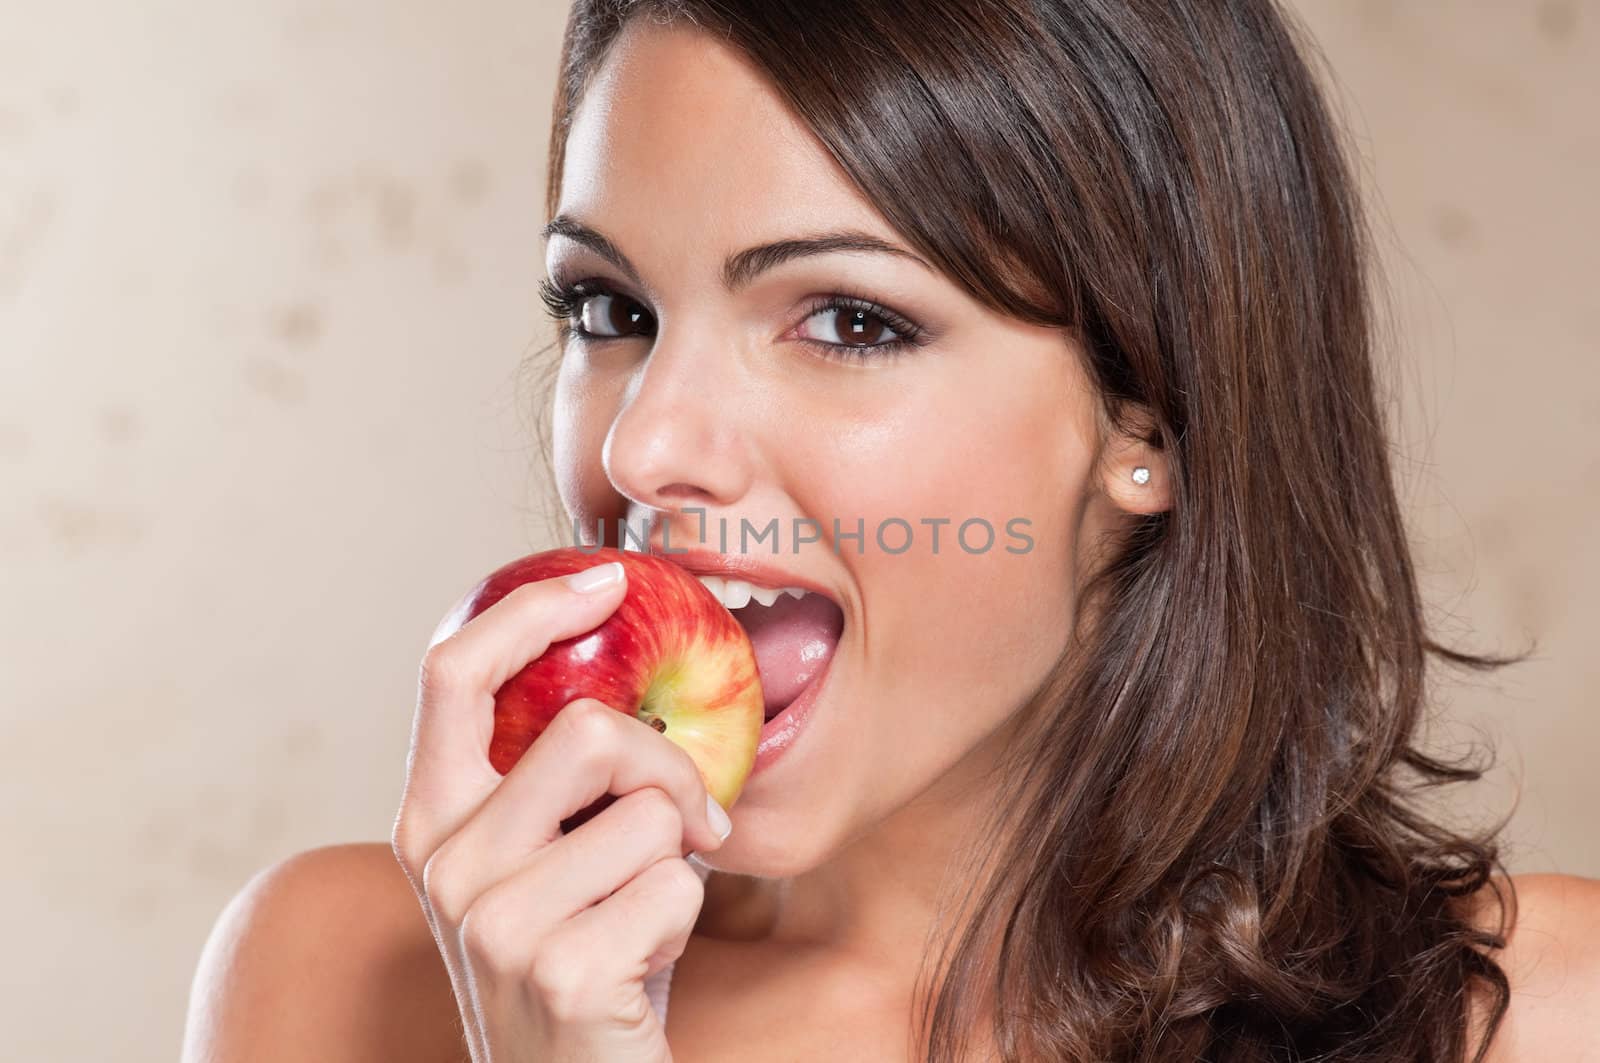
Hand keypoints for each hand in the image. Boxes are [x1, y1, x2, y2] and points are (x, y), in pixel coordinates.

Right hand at [392, 561, 732, 1062]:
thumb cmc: (578, 959)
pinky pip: (678, 885)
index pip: (453, 673)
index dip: (530, 610)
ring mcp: (495, 924)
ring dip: (678, 859)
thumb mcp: (539, 862)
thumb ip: (553, 779)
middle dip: (669, 767)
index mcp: (431, 818)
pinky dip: (687, 917)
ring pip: (649, 812)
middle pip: (589, 731)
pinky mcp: (563, 973)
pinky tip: (646, 963)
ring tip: (641, 912)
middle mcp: (445, 864)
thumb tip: (633, 668)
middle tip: (694, 819)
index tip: (609, 583)